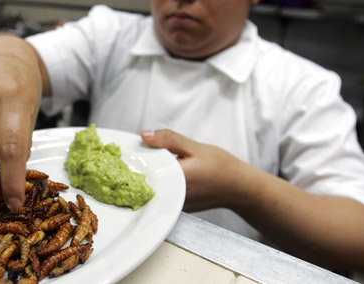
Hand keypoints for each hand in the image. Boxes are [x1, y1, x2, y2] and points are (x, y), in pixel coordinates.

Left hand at [141, 129, 363, 271]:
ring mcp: (175, 204)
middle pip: (145, 181)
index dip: (131, 160)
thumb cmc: (223, 167)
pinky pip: (161, 193)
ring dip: (146, 175)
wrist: (242, 189)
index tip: (121, 151)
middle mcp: (173, 196)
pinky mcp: (178, 207)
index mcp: (176, 179)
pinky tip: (157, 171)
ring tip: (140, 161)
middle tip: (125, 155)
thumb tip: (144, 134)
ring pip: (152, 188)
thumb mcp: (195, 147)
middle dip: (136, 168)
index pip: (144, 170)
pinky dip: (157, 181)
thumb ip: (169, 140)